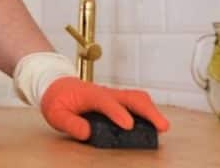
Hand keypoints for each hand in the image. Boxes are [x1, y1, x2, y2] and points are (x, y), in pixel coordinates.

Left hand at [40, 77, 169, 140]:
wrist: (57, 85)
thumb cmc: (57, 99)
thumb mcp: (56, 114)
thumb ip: (70, 124)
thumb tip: (87, 133)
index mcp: (89, 94)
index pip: (106, 102)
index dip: (117, 113)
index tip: (128, 125)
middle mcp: (105, 93)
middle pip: (130, 97)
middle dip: (147, 111)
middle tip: (161, 126)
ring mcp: (113, 96)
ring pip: (137, 98)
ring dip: (151, 110)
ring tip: (163, 126)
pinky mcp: (117, 100)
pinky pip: (135, 102)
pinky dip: (147, 110)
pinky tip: (155, 123)